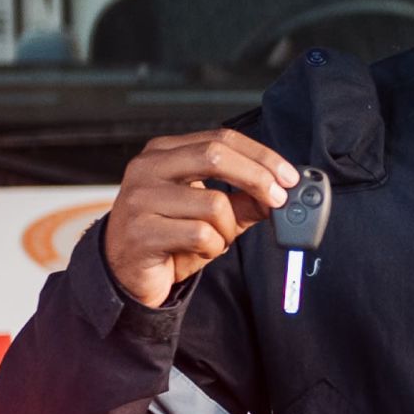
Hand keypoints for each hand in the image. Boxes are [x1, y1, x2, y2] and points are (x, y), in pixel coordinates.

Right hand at [101, 129, 297, 309]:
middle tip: (278, 200)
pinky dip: (212, 248)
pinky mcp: (140, 230)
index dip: (260, 155)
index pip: (221, 139)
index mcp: (165, 152)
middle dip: (257, 178)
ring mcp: (140, 197)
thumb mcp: (212, 215)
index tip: (288, 175)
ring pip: (213, 203)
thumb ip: (244, 201)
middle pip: (215, 156)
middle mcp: (148, 167)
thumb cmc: (168, 238)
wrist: (126, 274)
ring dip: (228, 229)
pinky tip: (198, 253)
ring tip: (216, 240)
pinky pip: (200, 235)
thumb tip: (282, 193)